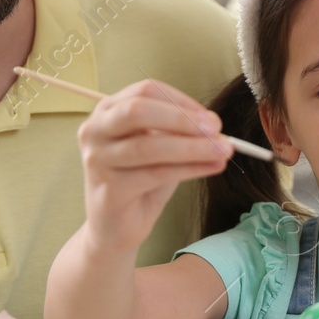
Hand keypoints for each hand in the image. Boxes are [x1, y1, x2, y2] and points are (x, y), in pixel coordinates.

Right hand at [78, 79, 231, 254]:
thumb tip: (214, 125)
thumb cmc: (139, 181)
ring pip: (148, 146)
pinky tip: (211, 167)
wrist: (115, 228)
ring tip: (223, 151)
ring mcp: (97, 160)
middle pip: (138, 111)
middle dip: (182, 119)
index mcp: (108, 110)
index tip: (210, 117)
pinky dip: (189, 169)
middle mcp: (95, 131)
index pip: (146, 91)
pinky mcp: (108, 190)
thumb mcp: (160, 147)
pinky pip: (154, 174)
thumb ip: (178, 132)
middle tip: (216, 129)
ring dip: (192, 147)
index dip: (181, 101)